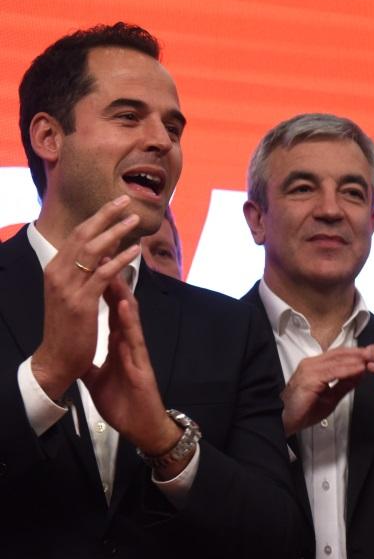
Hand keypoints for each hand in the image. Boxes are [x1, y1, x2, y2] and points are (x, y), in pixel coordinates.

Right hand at [31, 195, 142, 399]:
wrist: (55, 358)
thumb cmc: (66, 326)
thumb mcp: (69, 293)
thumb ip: (81, 272)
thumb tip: (101, 252)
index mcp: (54, 269)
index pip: (76, 235)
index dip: (96, 217)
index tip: (115, 203)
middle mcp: (57, 274)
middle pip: (83, 235)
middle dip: (105, 215)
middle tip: (125, 200)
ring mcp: (68, 287)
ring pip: (92, 250)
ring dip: (115, 232)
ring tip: (134, 220)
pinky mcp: (81, 302)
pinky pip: (102, 275)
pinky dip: (119, 260)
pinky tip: (134, 250)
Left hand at [83, 273, 184, 476]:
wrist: (140, 425)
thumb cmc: (122, 403)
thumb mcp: (97, 381)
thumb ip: (90, 365)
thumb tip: (77, 356)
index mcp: (118, 346)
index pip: (110, 313)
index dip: (103, 292)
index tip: (95, 270)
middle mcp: (128, 343)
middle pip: (120, 308)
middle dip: (113, 284)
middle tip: (107, 258)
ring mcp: (136, 351)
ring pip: (130, 317)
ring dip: (123, 294)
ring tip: (116, 270)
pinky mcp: (140, 362)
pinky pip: (133, 338)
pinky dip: (128, 320)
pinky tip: (124, 304)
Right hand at [281, 348, 367, 434]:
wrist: (282, 421)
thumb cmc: (301, 411)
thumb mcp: (330, 397)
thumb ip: (344, 385)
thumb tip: (359, 375)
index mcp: (314, 366)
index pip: (339, 354)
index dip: (356, 353)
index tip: (372, 355)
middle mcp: (311, 364)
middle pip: (340, 353)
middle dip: (359, 353)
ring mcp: (309, 370)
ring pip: (337, 360)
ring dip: (356, 360)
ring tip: (372, 359)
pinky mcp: (309, 379)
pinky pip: (333, 372)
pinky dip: (348, 370)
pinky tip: (360, 370)